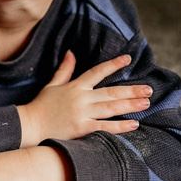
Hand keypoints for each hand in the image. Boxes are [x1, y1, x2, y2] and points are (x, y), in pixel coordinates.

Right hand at [17, 51, 151, 146]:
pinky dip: (119, 126)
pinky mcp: (81, 128)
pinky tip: (133, 124)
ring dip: (130, 105)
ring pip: (111, 108)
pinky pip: (104, 127)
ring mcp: (82, 113)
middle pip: (111, 92)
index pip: (98, 72)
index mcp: (76, 86)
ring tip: (146, 103)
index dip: (113, 64)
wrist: (31, 124)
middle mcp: (81, 98)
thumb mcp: (53, 84)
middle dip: (131, 90)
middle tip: (149, 89)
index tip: (128, 59)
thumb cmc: (42, 105)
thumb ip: (65, 69)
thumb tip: (71, 52)